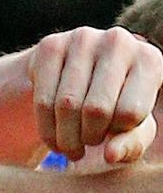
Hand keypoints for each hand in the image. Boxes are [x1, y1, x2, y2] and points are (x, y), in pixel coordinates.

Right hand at [27, 26, 162, 162]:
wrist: (73, 80)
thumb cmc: (112, 108)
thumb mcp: (130, 130)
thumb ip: (131, 145)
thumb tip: (110, 154)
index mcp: (150, 60)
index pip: (130, 113)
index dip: (117, 135)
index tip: (111, 135)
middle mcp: (119, 41)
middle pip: (96, 109)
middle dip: (88, 138)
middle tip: (86, 146)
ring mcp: (82, 39)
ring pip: (66, 106)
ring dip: (65, 139)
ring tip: (70, 147)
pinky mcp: (50, 45)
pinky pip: (43, 100)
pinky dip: (46, 129)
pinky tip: (53, 136)